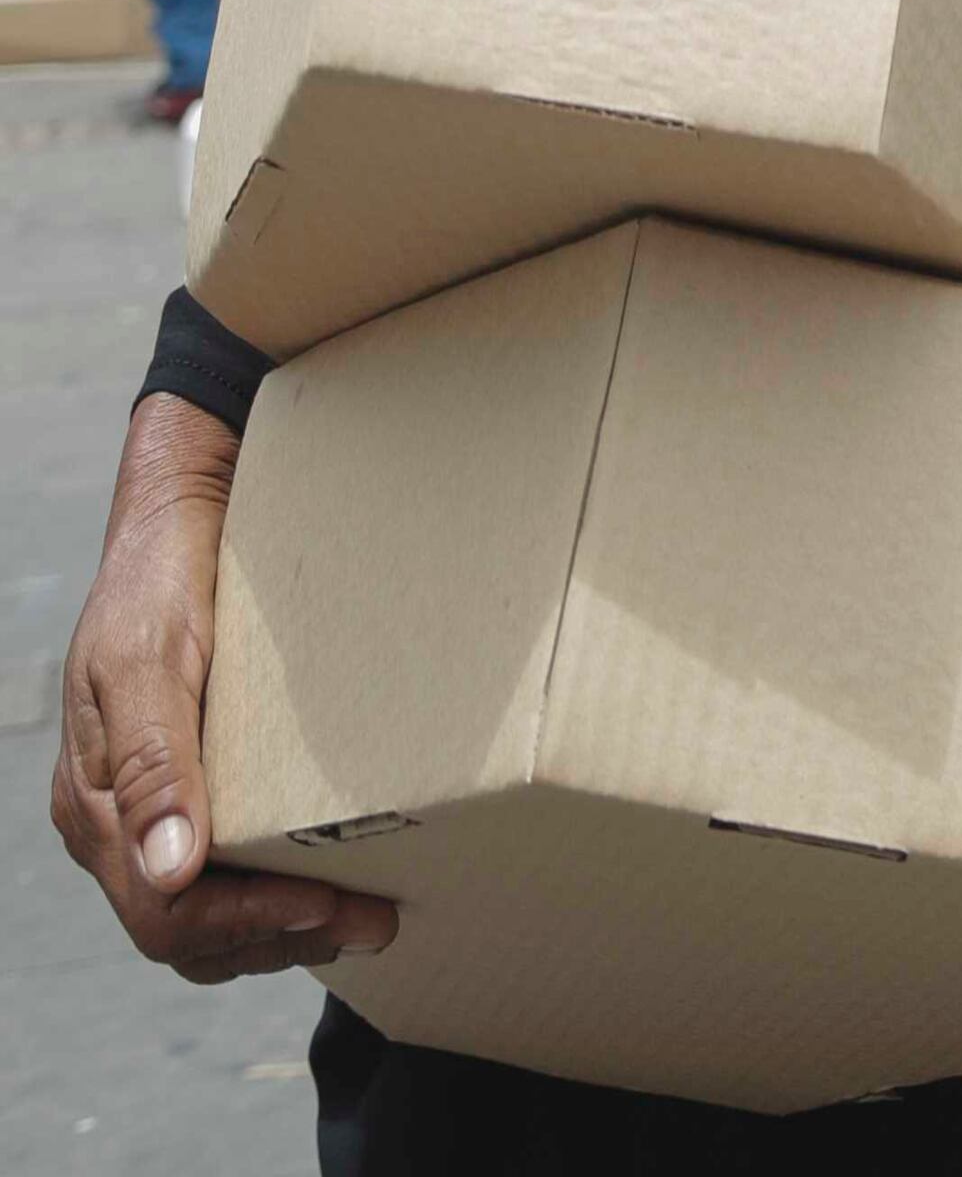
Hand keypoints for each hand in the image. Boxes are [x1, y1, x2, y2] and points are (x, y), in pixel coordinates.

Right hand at [50, 396, 395, 984]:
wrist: (182, 517)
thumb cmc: (163, 581)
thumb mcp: (150, 661)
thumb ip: (153, 763)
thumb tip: (171, 868)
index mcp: (94, 802)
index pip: (163, 910)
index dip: (247, 924)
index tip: (330, 905)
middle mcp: (118, 818)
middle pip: (187, 929)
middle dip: (277, 936)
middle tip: (375, 921)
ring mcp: (153, 806)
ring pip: (207, 914)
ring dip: (284, 928)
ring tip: (369, 913)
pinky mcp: (195, 785)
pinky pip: (226, 869)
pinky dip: (279, 891)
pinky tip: (339, 878)